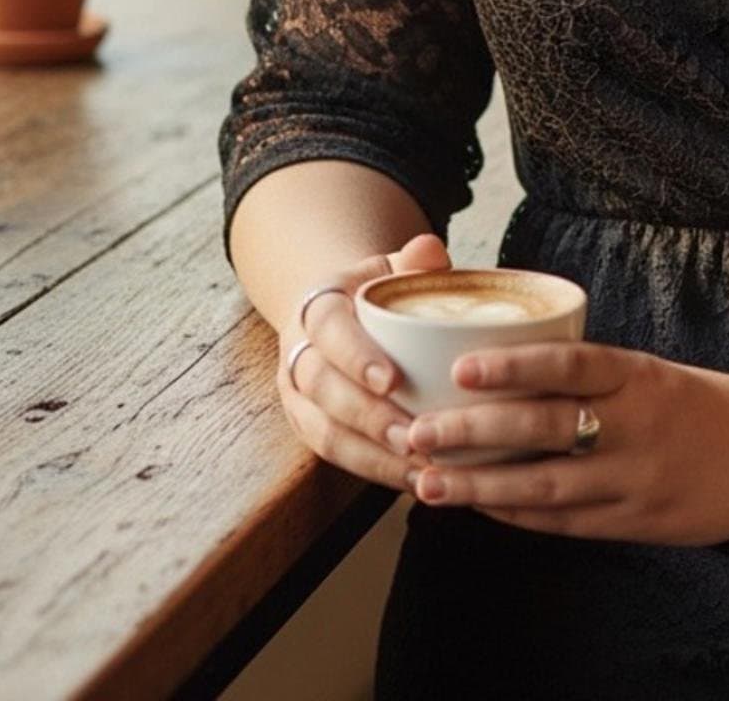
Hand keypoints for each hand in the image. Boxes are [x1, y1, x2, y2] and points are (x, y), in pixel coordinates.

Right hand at [275, 232, 451, 491]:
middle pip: (323, 389)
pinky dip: (374, 470)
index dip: (356, 356)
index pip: (329, 329)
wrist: (339, 313)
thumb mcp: (391, 267)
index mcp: (316, 306)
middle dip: (369, 417)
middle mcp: (297, 352)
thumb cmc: (377, 291)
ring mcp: (298, 396)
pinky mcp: (309, 428)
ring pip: (325, 432)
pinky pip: (336, 456)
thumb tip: (430, 250)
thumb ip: (413, 260)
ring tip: (419, 466)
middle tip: (415, 436)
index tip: (392, 380)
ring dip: (372, 454)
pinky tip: (413, 478)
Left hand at [401, 342, 728, 546]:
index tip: (462, 368)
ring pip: (544, 484)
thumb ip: (593, 378)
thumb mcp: (652, 374)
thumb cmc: (702, 405)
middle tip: (418, 432)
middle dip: (473, 432)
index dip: (514, 366)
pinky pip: (566, 520)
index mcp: (639, 376)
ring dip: (480, 486)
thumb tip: (511, 372)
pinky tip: (481, 509)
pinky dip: (519, 515)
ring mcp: (636, 479)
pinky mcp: (638, 522)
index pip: (570, 364)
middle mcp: (636, 426)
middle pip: (543, 427)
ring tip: (428, 482)